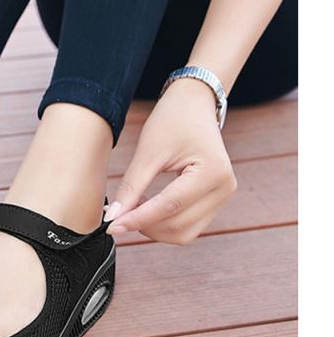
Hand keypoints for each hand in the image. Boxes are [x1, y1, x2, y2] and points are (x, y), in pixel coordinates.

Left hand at [104, 78, 237, 244]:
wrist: (194, 103)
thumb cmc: (172, 120)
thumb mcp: (148, 151)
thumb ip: (131, 186)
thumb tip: (114, 217)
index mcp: (212, 172)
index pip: (169, 206)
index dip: (138, 219)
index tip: (111, 226)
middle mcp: (224, 188)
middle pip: (179, 226)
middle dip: (145, 225)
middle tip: (118, 215)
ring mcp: (223, 196)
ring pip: (184, 232)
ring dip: (155, 228)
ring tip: (133, 209)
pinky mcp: (216, 200)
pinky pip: (189, 225)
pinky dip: (165, 223)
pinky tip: (147, 207)